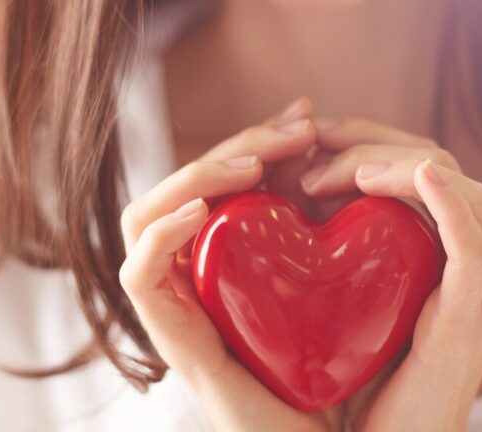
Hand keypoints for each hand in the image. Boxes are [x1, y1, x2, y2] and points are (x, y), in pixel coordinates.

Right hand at [119, 97, 344, 431]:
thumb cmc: (342, 365)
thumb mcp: (338, 276)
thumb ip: (327, 224)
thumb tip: (339, 150)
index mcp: (230, 259)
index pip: (220, 180)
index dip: (256, 139)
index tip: (306, 116)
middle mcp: (196, 277)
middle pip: (184, 187)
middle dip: (239, 146)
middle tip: (300, 129)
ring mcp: (179, 307)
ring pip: (143, 219)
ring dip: (195, 177)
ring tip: (252, 166)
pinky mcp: (174, 341)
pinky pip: (139, 276)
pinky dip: (162, 235)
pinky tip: (203, 210)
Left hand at [299, 117, 481, 431]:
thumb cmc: (361, 383)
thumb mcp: (352, 297)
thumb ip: (337, 246)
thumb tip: (293, 186)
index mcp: (453, 252)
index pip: (423, 164)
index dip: (370, 138)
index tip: (311, 135)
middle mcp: (479, 260)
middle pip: (440, 164)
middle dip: (373, 140)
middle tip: (311, 144)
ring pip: (462, 187)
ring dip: (398, 164)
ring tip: (338, 172)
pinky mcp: (472, 314)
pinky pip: (474, 244)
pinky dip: (449, 204)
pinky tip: (420, 177)